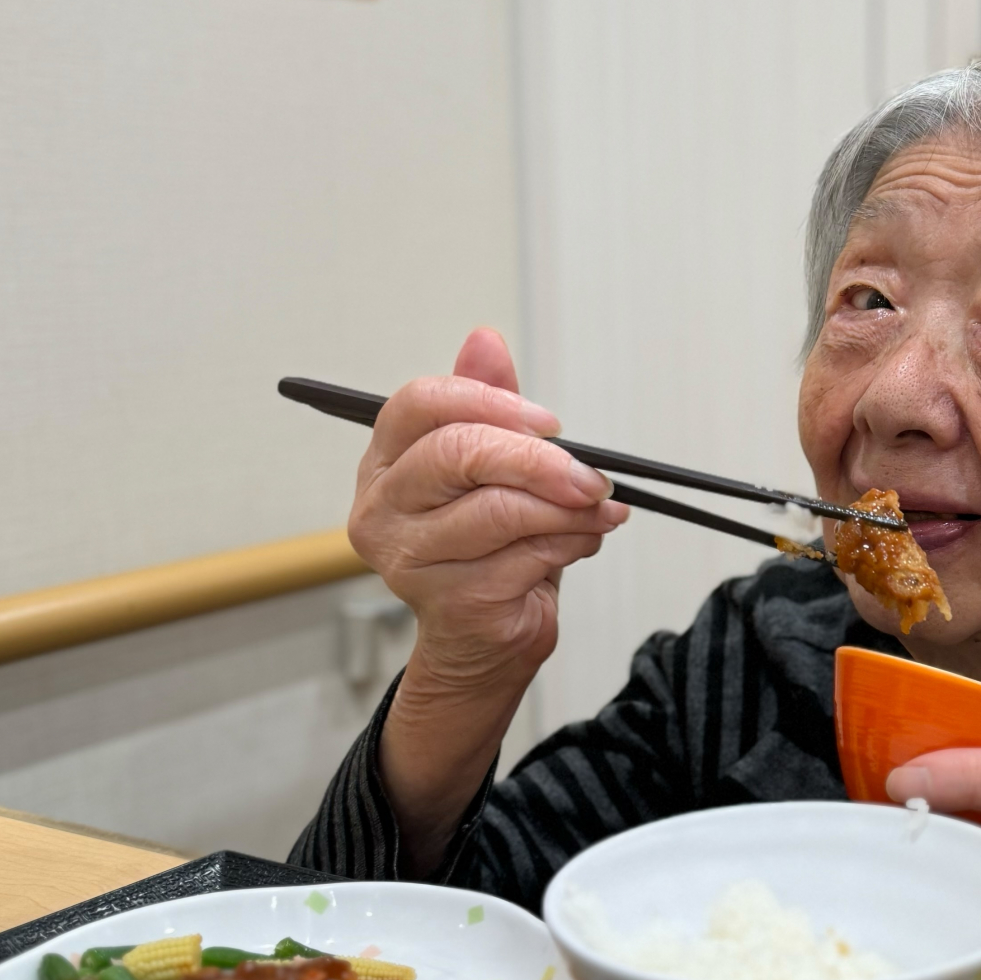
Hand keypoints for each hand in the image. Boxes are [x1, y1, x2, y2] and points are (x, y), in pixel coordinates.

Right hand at [354, 329, 627, 870]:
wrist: (483, 641)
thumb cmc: (486, 548)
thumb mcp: (489, 467)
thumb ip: (487, 405)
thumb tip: (485, 338)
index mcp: (385, 462)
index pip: (418, 405)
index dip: (490, 401)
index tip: (548, 421)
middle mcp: (382, 509)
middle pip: (457, 453)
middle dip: (538, 458)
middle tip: (588, 472)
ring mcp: (409, 560)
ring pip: (499, 509)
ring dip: (567, 508)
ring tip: (597, 509)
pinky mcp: (451, 602)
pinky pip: (526, 556)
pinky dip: (572, 543)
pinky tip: (584, 541)